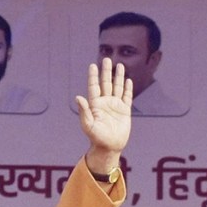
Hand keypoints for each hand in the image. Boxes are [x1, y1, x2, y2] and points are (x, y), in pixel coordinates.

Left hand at [75, 58, 131, 173]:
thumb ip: (84, 111)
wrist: (110, 147)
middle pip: (106, 83)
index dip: (93, 76)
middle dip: (106, 71)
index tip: (93, 65)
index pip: (94, 86)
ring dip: (118, 77)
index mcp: (95, 105)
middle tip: (107, 59)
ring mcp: (115, 106)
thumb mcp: (88, 125)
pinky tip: (128, 80)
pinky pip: (127, 97)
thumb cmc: (97, 138)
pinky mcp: (124, 111)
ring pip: (117, 87)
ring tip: (120, 65)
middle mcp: (105, 103)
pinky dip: (127, 88)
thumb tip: (78, 97)